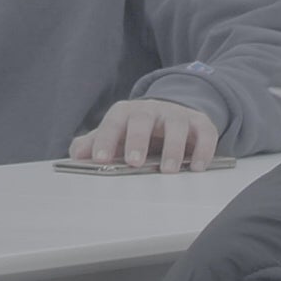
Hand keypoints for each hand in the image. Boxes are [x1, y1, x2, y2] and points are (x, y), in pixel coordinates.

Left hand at [75, 97, 221, 170]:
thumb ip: (94, 144)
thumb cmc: (137, 130)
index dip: (105, 140)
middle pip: (143, 119)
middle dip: (137, 140)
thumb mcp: (116, 135)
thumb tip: (76, 156)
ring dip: (173, 148)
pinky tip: (198, 167)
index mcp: (126, 113)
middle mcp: (151, 110)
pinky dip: (203, 150)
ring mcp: (177, 115)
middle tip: (135, 163)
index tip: (100, 159)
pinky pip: (204, 133)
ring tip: (168, 171)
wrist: (171, 113)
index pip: (113, 123)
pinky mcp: (200, 123)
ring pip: (176, 125)